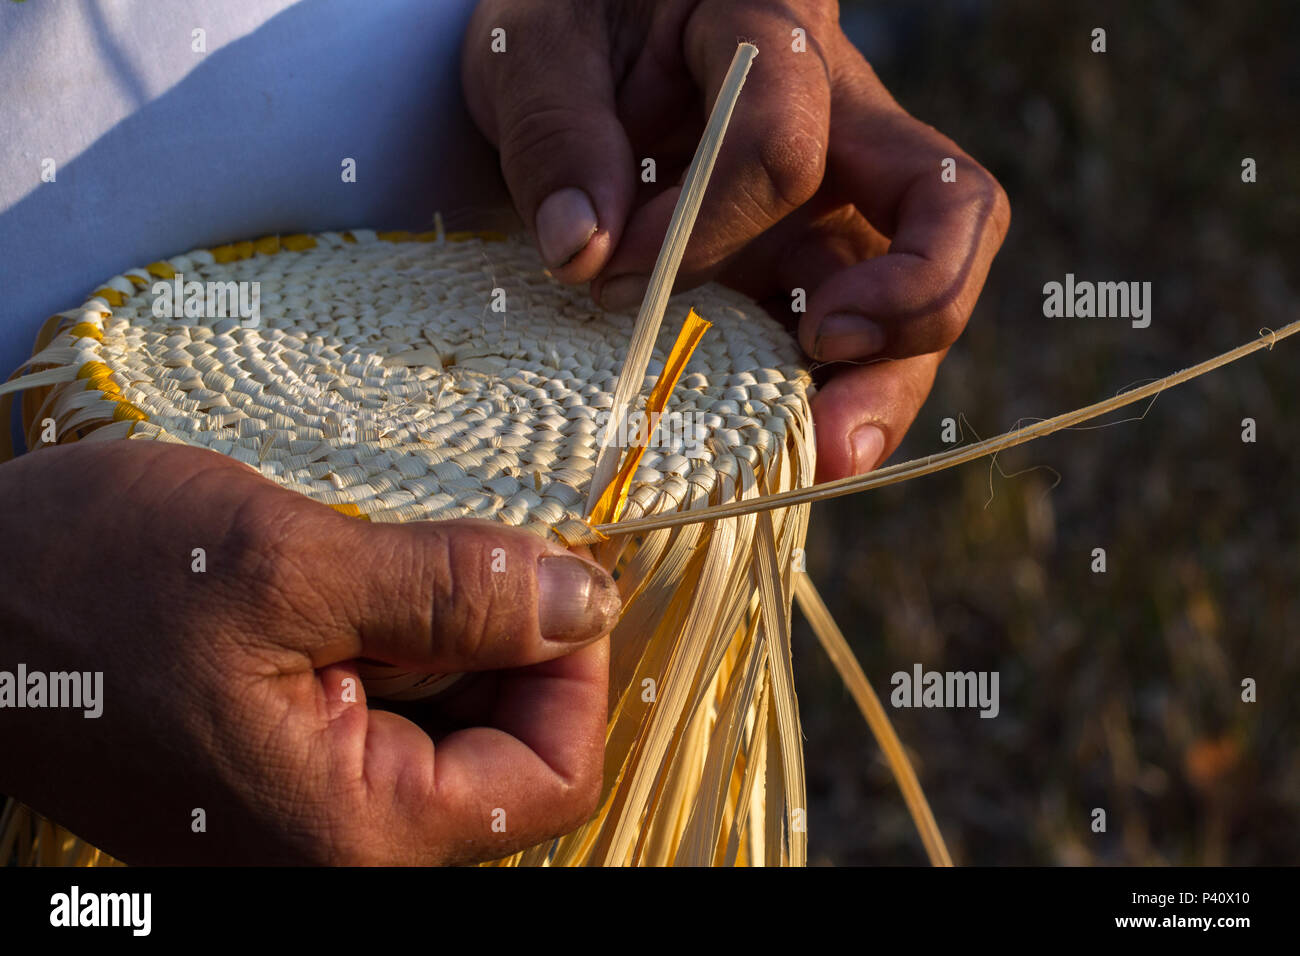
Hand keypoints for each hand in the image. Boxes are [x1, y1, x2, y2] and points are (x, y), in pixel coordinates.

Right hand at [0, 441, 618, 863]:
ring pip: (452, 730)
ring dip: (440, 636)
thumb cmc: (86, 582)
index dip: (571, 668)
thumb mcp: (285, 565)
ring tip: (355, 575)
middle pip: (507, 754)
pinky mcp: (284, 780)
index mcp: (350, 835)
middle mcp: (338, 856)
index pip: (552, 775)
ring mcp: (307, 822)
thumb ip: (456, 590)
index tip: (542, 573)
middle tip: (424, 557)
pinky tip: (335, 596)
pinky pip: (390, 721)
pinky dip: (393, 646)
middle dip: (496, 642)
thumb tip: (588, 602)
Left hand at [461, 0, 1009, 479]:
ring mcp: (838, 202)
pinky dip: (833, 401)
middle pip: (945, 211)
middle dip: (906, 303)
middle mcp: (841, 117)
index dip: (702, 229)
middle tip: (824, 363)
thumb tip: (584, 252)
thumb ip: (555, 134)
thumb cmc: (573, 28)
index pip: (783, 147)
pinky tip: (789, 453)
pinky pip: (861, 342)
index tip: (608, 272)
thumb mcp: (536, 52)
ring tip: (822, 457)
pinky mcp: (813, 265)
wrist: (586, 47)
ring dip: (883, 383)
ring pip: (924, 295)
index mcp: (773, 28)